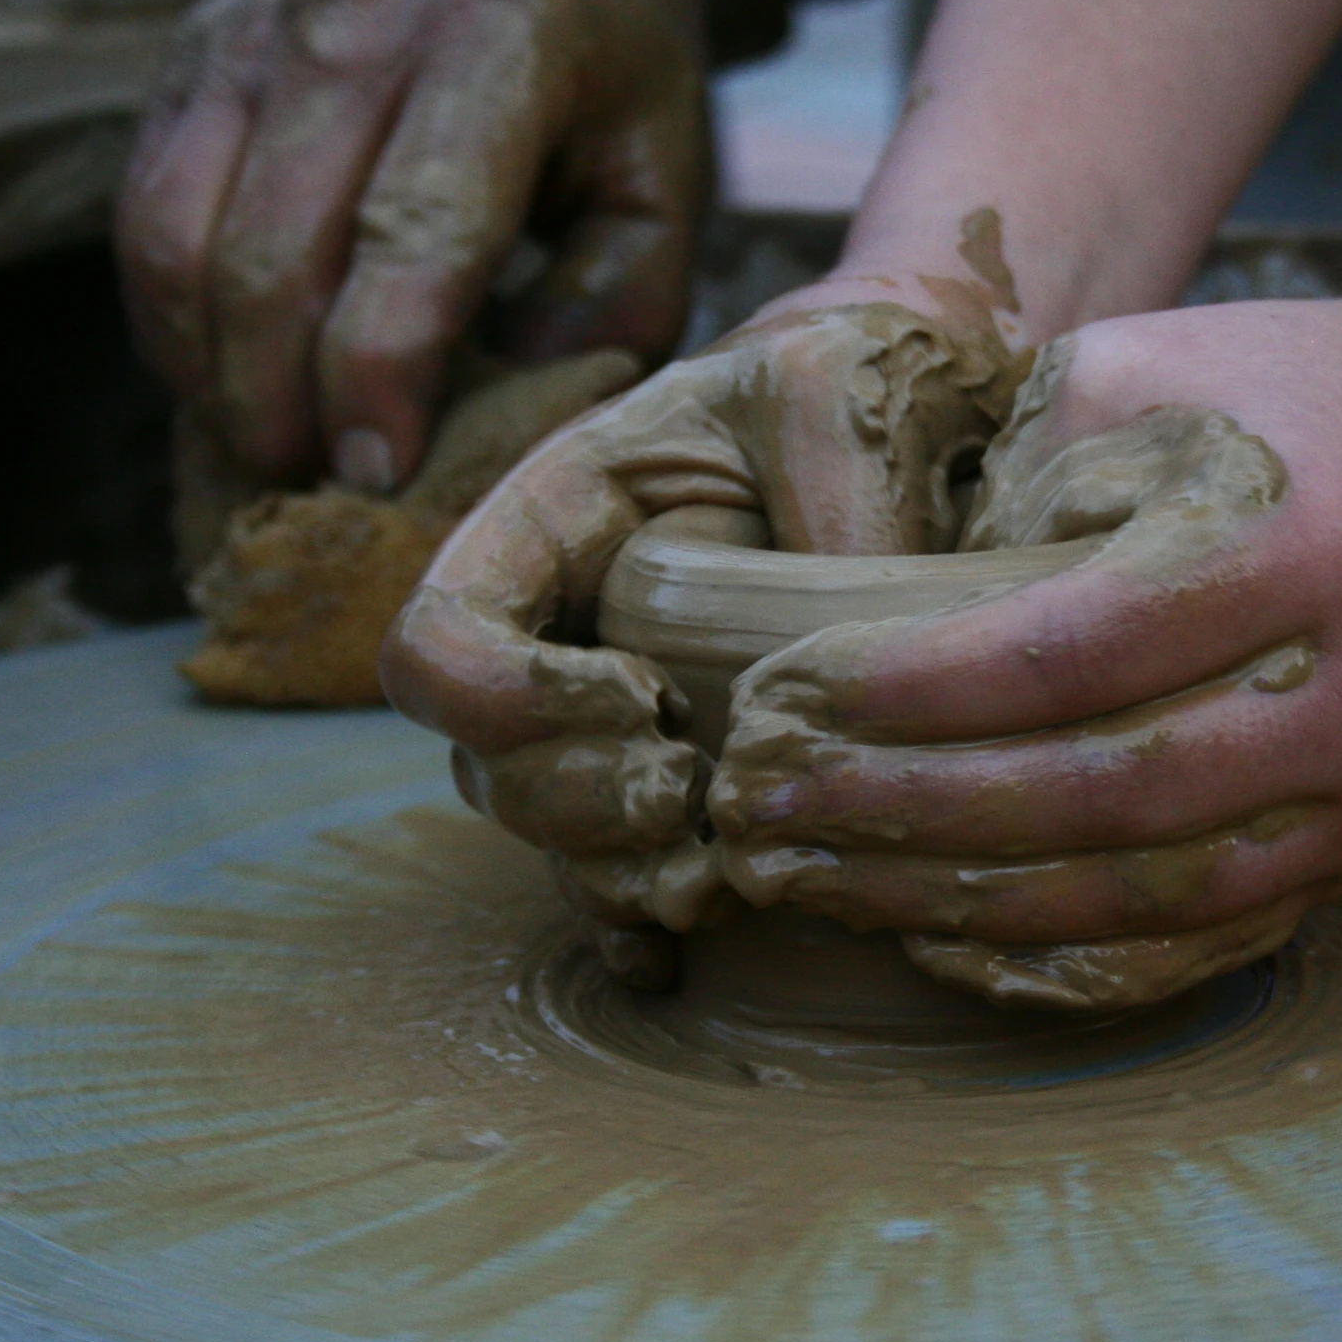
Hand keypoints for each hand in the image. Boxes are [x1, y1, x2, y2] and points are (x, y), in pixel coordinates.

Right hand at [118, 0, 704, 495]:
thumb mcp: (664, 164)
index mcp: (497, 47)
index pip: (412, 227)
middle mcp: (353, 31)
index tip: (379, 472)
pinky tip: (231, 380)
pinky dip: (172, 322)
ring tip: (272, 454)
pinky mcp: (191, 61)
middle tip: (320, 496)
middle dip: (283, 404)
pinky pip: (145, 218)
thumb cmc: (607, 50)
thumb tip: (517, 423)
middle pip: (271, 254)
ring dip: (211, 377)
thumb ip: (619, 298)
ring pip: (178, 243)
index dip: (381, 368)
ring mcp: (251, 39)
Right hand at [379, 285, 1030, 978]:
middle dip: (578, 803)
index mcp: (552, 519)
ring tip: (717, 880)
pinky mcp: (669, 770)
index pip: (442, 634)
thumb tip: (847, 654)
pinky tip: (682, 953)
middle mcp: (556, 627)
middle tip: (690, 797)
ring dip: (613, 874)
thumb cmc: (851, 388)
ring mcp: (601, 711)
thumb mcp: (839, 398)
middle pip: (484, 764)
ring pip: (545, 832)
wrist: (898, 424)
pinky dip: (634, 922)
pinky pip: (610, 871)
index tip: (638, 698)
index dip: (508, 697)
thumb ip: (831, 503)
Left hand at [703, 295, 1341, 1005]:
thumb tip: (880, 629)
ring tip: (816, 880)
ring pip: (1142, 891)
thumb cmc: (1271, 394)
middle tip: (762, 813)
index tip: (783, 697)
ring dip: (960, 900)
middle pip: (1099, 793)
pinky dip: (1061, 950)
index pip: (1072, 648)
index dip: (916, 691)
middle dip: (906, 815)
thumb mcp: (1134, 370)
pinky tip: (940, 931)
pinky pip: (1198, 937)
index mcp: (1288, 539)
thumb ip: (1016, 484)